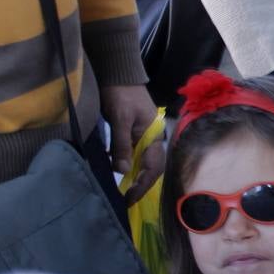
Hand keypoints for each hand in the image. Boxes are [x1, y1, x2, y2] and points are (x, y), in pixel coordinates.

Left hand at [99, 84, 165, 205]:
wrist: (119, 73)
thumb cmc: (120, 94)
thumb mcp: (120, 119)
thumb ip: (121, 145)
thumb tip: (122, 171)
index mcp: (153, 136)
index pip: (152, 167)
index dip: (142, 184)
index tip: (129, 197)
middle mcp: (153, 139)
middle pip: (152, 168)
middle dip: (141, 185)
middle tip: (127, 199)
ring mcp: (145, 136)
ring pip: (144, 163)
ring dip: (136, 178)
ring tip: (125, 191)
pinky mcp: (136, 133)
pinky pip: (136, 154)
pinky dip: (130, 166)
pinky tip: (121, 173)